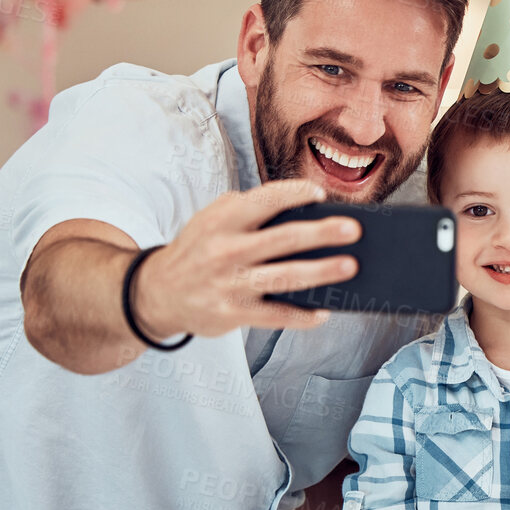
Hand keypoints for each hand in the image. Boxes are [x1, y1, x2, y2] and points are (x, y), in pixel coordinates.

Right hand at [130, 179, 360, 339]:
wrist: (156, 292)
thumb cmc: (198, 250)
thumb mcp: (210, 220)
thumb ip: (246, 210)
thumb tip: (300, 211)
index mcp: (222, 221)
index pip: (263, 201)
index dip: (293, 194)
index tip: (320, 194)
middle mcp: (226, 250)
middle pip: (282, 239)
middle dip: (321, 234)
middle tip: (353, 230)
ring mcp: (230, 284)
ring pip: (284, 277)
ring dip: (321, 272)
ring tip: (349, 266)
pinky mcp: (232, 313)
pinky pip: (276, 316)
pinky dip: (303, 316)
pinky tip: (324, 311)